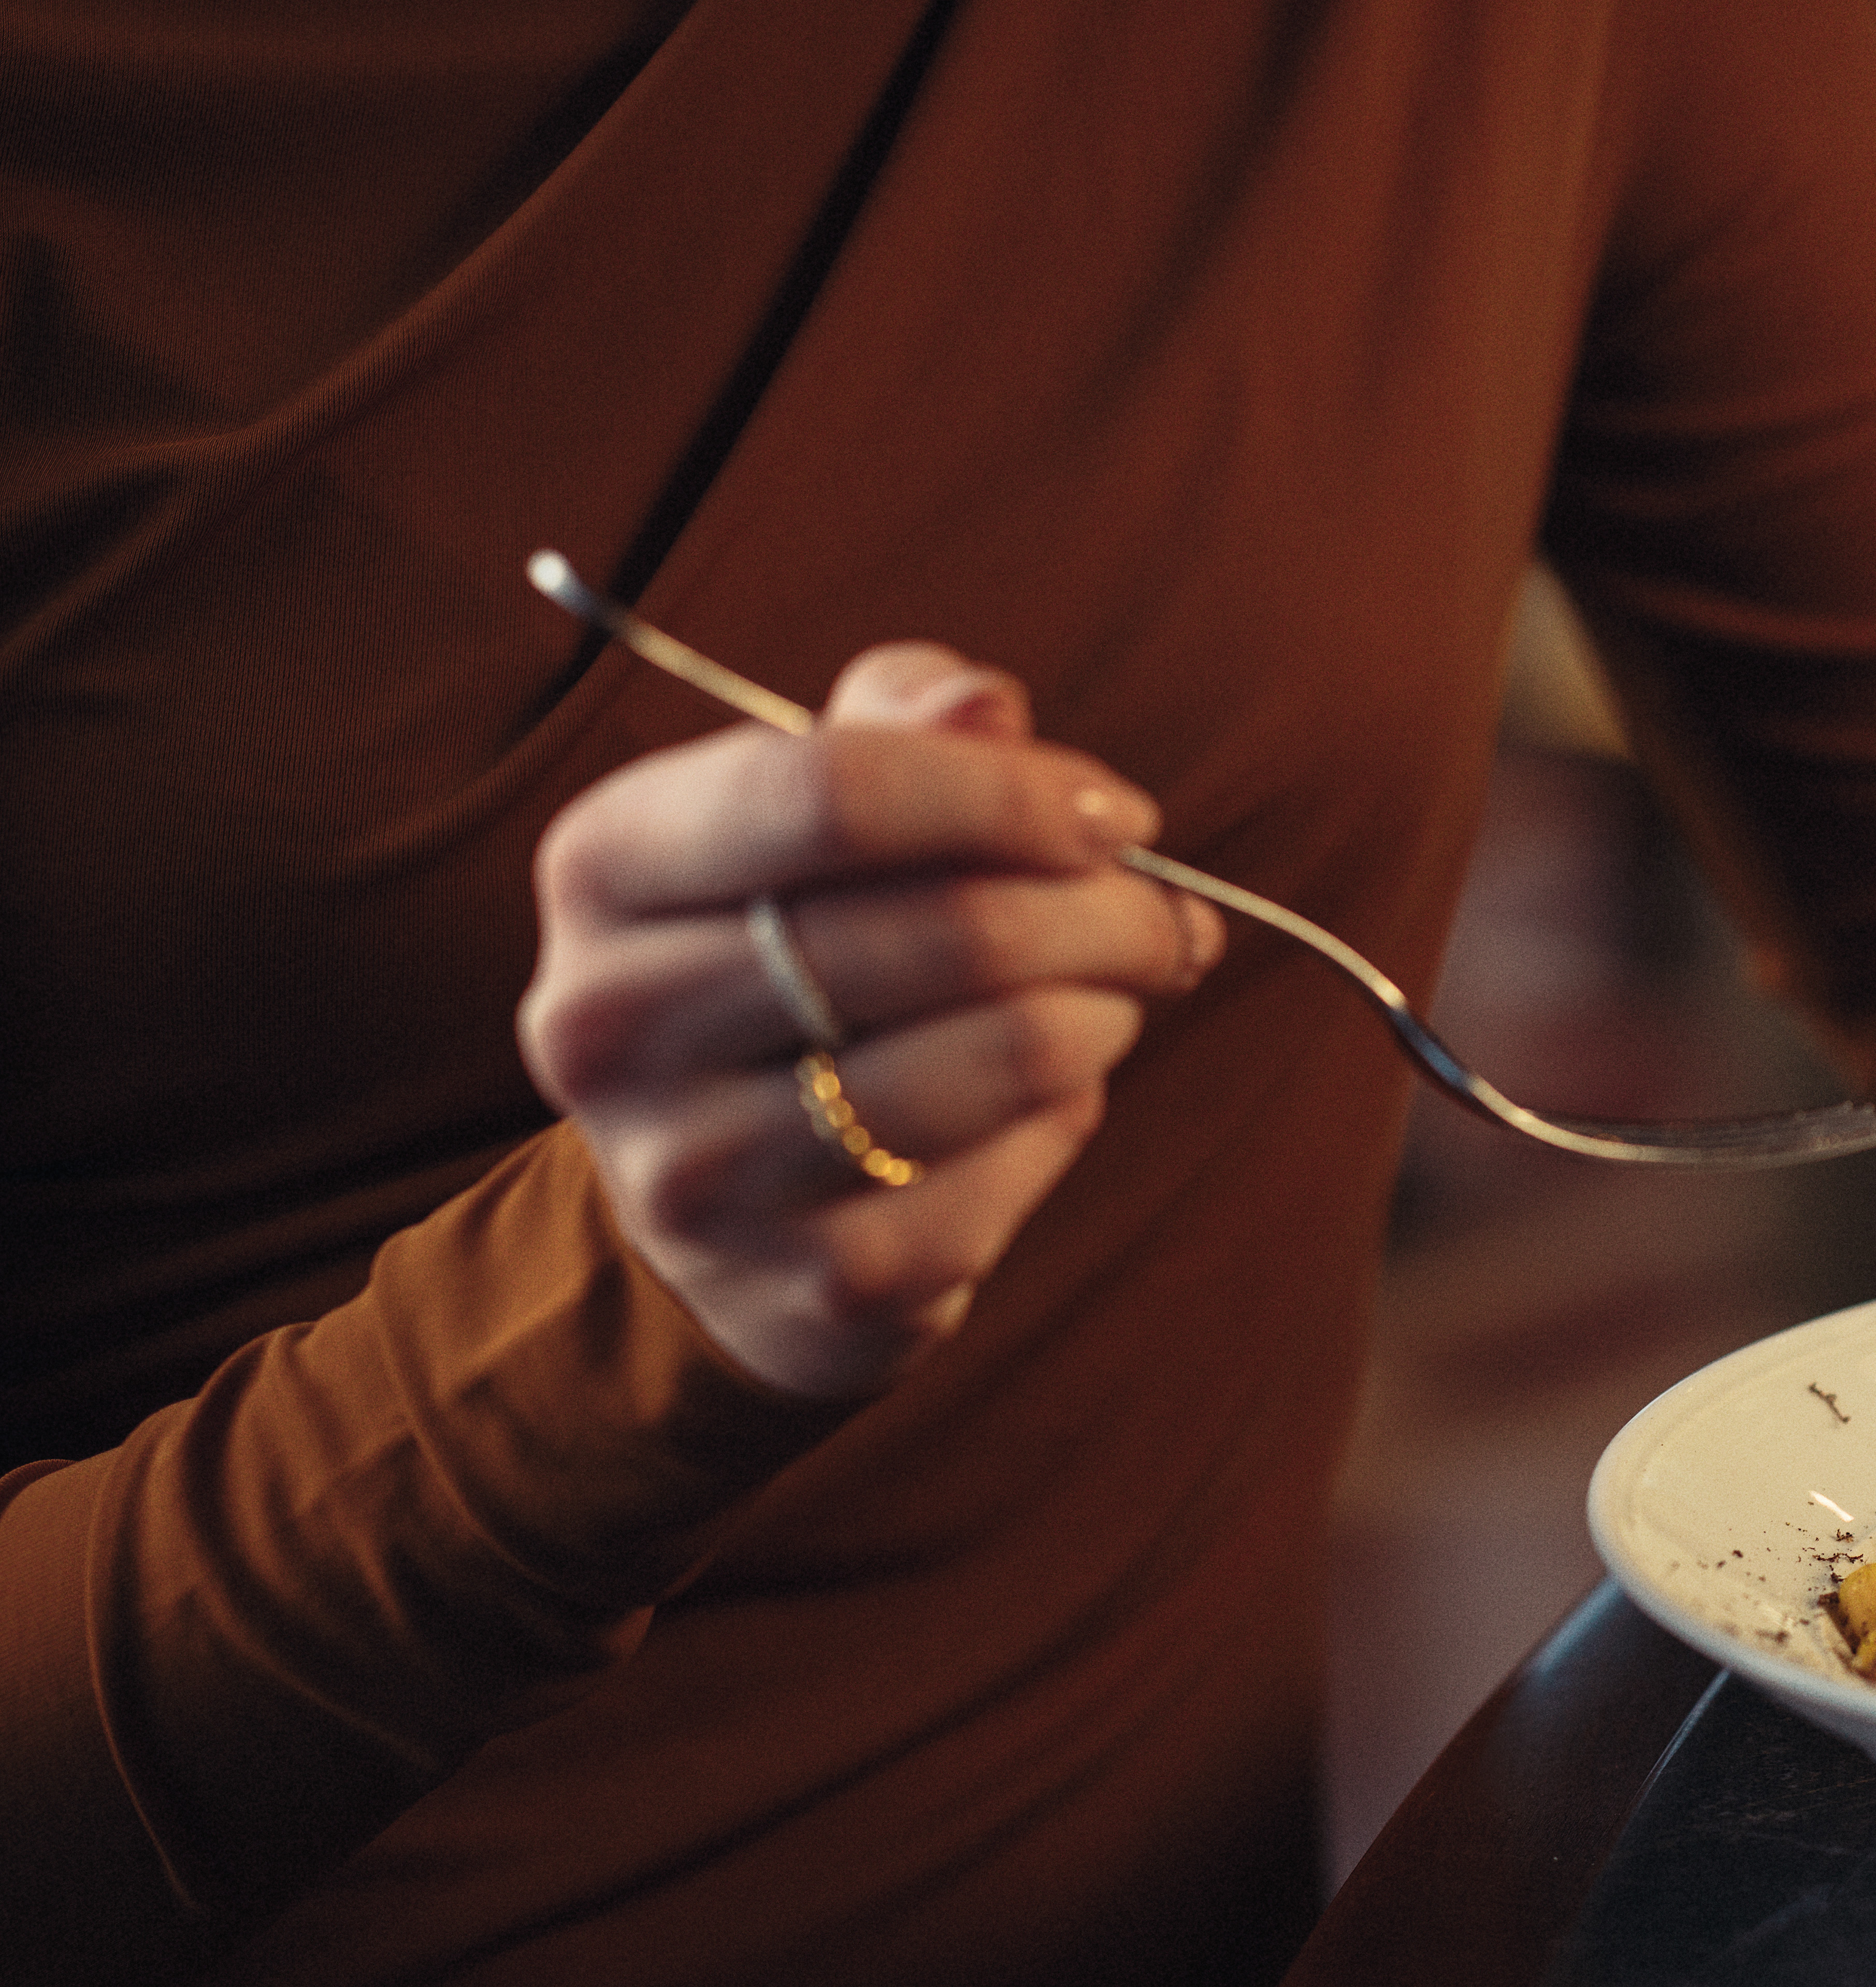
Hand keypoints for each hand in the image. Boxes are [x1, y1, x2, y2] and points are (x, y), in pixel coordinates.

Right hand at [517, 645, 1222, 1399]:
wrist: (723, 1215)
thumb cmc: (797, 960)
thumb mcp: (817, 817)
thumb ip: (903, 728)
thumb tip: (985, 701)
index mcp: (606, 864)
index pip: (834, 791)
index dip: (1010, 792)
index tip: (1114, 815)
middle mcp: (613, 1019)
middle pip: (953, 928)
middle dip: (1107, 910)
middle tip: (1158, 916)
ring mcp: (699, 1170)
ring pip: (1006, 1052)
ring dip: (1103, 1012)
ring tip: (1108, 998)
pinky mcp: (811, 1285)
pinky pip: (1009, 1180)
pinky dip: (1062, 1125)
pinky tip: (1044, 1104)